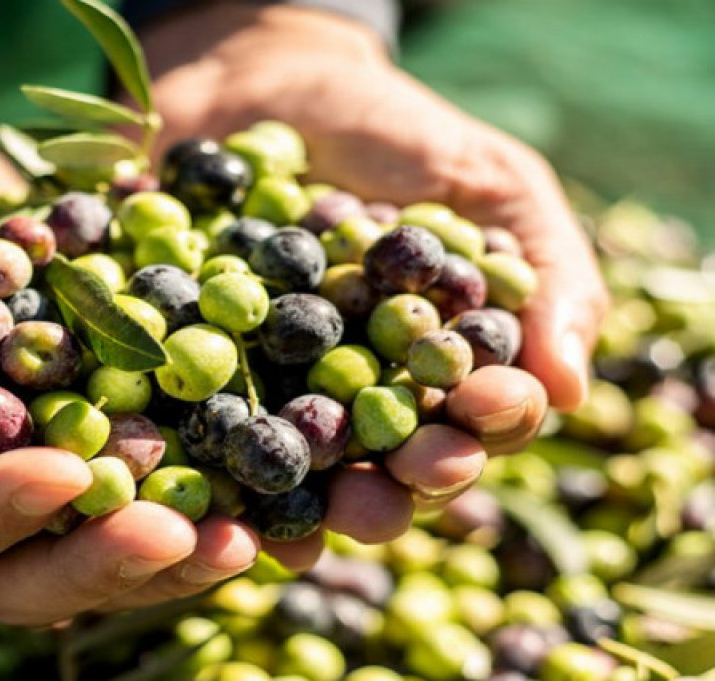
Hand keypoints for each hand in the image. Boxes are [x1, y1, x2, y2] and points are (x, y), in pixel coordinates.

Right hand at [0, 80, 321, 625]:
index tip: (58, 472)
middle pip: (25, 576)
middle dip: (103, 560)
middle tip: (181, 530)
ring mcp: (13, 488)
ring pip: (94, 547)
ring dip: (171, 545)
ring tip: (242, 528)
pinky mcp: (75, 437)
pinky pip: (141, 477)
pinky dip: (199, 478)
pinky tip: (260, 477)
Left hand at [138, 5, 606, 507]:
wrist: (262, 81)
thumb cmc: (392, 133)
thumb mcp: (487, 181)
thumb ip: (541, 272)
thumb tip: (570, 390)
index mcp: (437, 370)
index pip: (472, 421)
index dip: (483, 427)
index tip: (483, 412)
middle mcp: (359, 399)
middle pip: (385, 470)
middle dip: (398, 489)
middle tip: (395, 487)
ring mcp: (274, 394)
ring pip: (296, 474)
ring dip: (308, 504)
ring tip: (313, 517)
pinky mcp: (193, 379)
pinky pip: (198, 435)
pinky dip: (203, 464)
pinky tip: (213, 493)